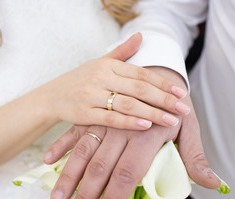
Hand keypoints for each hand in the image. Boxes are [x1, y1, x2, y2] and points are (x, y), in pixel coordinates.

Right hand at [41, 33, 189, 129]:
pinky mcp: (84, 113)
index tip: (181, 93)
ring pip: (127, 104)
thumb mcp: (100, 62)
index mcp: (109, 65)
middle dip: (164, 100)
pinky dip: (129, 122)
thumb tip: (141, 35)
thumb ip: (123, 52)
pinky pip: (110, 118)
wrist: (51, 95)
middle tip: (183, 109)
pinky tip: (145, 126)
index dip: (163, 83)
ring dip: (152, 113)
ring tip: (172, 121)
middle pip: (139, 89)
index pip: (141, 73)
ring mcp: (92, 95)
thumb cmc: (80, 79)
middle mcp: (101, 77)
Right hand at [44, 67, 220, 198]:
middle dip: (86, 196)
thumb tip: (213, 184)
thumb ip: (196, 158)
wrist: (159, 69)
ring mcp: (105, 120)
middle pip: (100, 168)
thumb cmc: (175, 104)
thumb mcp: (190, 128)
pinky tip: (48, 163)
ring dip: (68, 178)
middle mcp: (122, 129)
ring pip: (83, 153)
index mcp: (147, 135)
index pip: (127, 174)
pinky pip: (74, 132)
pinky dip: (61, 147)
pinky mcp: (94, 114)